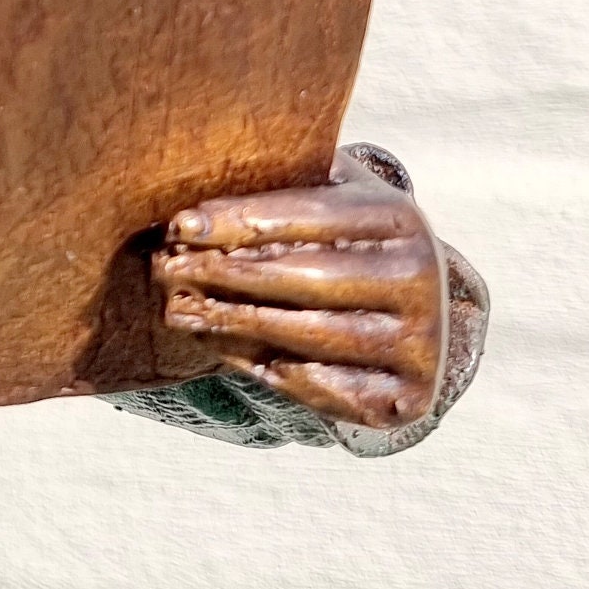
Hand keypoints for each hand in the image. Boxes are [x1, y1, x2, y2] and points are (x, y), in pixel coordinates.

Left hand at [152, 162, 444, 431]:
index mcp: (400, 218)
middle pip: (305, 278)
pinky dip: (264, 367)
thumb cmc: (348, 241)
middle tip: (167, 270)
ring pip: (308, 335)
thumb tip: (190, 217)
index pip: (307, 216)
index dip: (239, 220)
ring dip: (235, 322)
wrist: (416, 311)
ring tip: (180, 309)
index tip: (179, 225)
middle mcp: (422, 280)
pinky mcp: (407, 398)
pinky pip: (322, 387)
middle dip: (226, 273)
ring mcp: (421, 344)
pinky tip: (218, 345)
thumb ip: (279, 189)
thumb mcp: (328, 199)